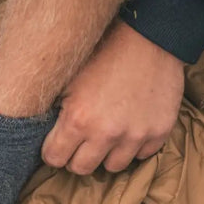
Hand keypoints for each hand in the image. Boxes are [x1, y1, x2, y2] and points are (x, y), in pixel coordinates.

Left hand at [41, 20, 185, 174]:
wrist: (149, 34)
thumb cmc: (103, 51)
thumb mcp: (68, 79)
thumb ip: (56, 111)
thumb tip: (44, 134)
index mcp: (78, 120)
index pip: (54, 159)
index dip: (54, 150)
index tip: (58, 142)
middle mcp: (106, 133)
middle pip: (82, 169)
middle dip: (77, 156)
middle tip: (81, 140)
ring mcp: (135, 135)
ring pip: (113, 166)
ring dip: (107, 153)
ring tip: (107, 133)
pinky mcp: (159, 131)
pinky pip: (142, 155)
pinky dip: (134, 145)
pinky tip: (130, 126)